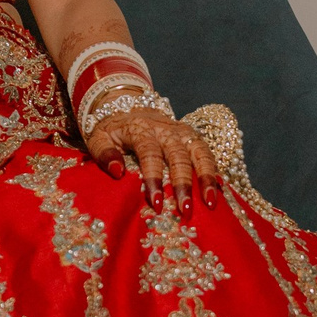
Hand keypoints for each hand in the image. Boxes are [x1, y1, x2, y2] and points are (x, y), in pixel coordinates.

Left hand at [86, 105, 218, 208]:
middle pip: (178, 156)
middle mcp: (166, 130)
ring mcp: (182, 132)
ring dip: (206, 177)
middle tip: (185, 210)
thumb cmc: (112, 130)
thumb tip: (117, 172)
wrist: (127, 105)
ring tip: (210, 203)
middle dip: (183, 184)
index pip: (150, 154)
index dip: (154, 178)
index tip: (156, 203)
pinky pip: (207, 153)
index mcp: (141, 130)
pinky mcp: (192, 137)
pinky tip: (219, 190)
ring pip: (200, 152)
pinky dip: (214, 171)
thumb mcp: (98, 138)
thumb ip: (104, 153)